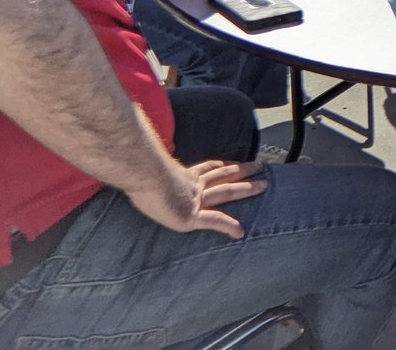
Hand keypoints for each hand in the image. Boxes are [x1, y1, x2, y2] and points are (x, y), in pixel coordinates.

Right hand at [125, 159, 266, 238]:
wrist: (142, 176)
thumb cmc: (138, 174)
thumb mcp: (144, 172)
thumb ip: (146, 171)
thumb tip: (131, 165)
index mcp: (183, 176)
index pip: (207, 169)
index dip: (222, 165)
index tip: (232, 162)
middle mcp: (193, 185)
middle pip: (225, 174)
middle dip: (243, 170)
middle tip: (260, 166)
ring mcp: (194, 199)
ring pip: (227, 191)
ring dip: (247, 188)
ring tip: (264, 185)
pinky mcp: (191, 215)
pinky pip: (215, 221)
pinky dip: (228, 226)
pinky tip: (239, 232)